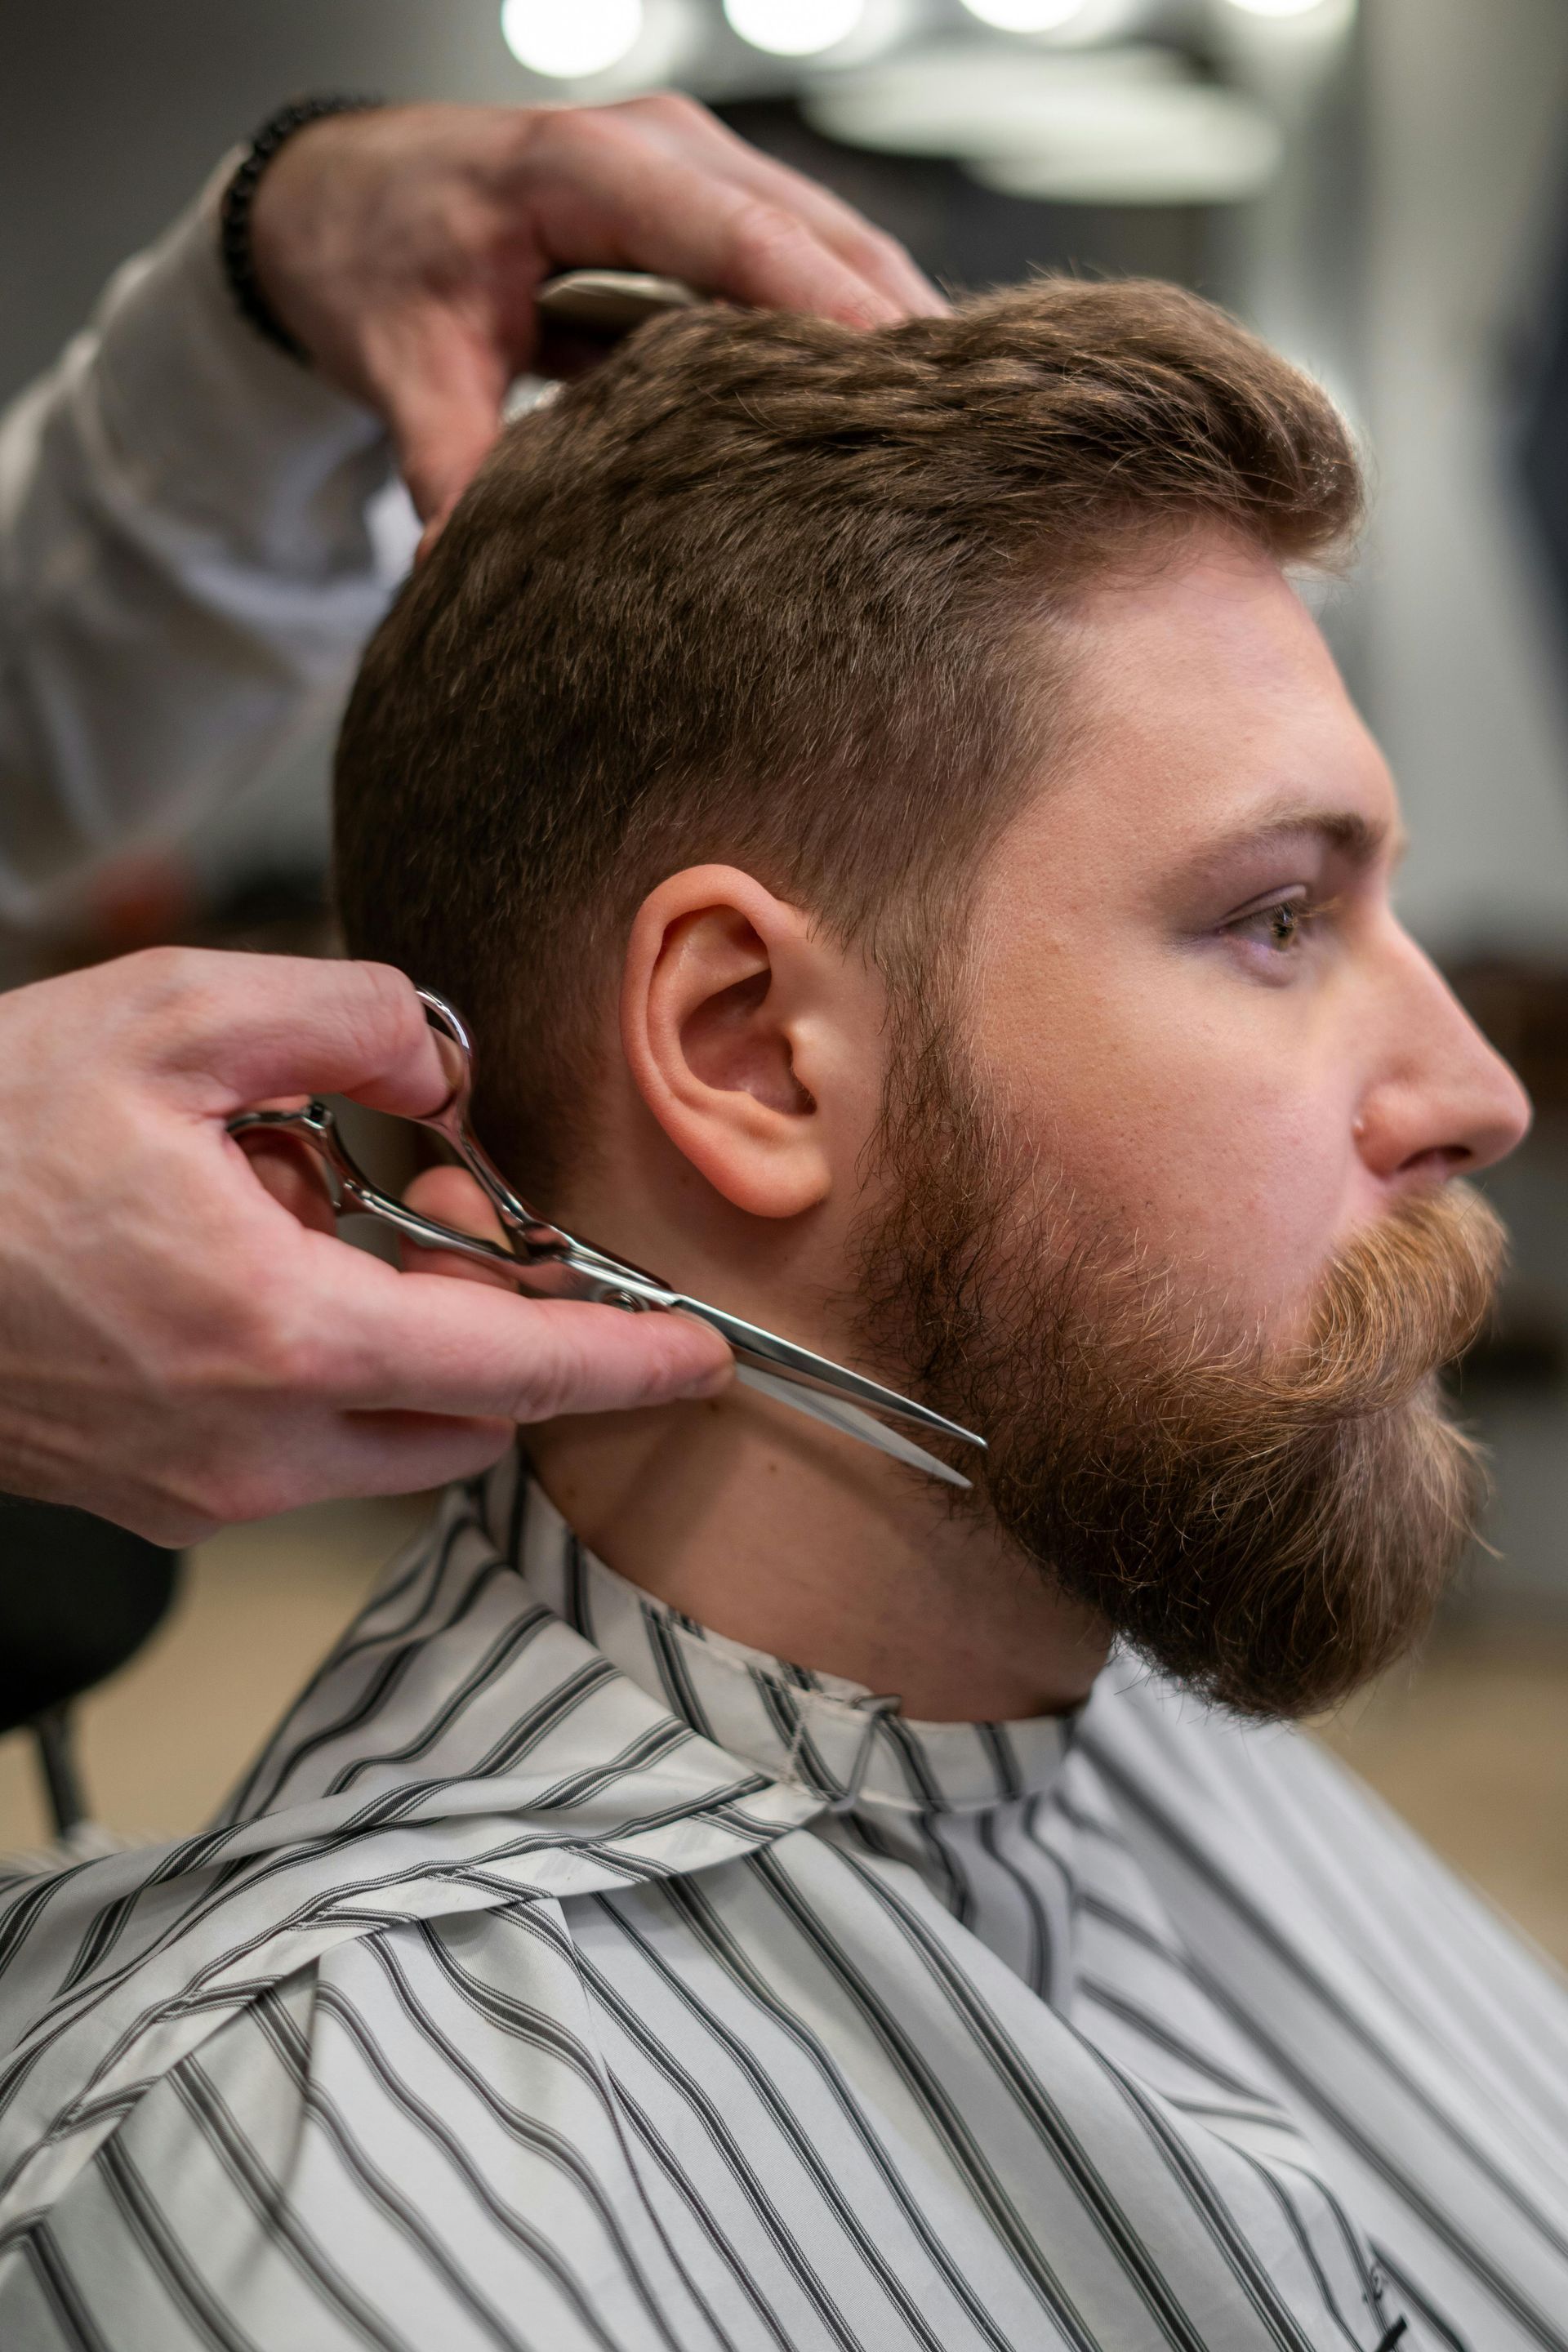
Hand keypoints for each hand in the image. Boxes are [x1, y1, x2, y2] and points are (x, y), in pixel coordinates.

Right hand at [0, 950, 730, 1543]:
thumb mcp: (170, 1017)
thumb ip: (348, 1020)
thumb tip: (446, 1070)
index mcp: (280, 1336)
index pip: (513, 1373)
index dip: (625, 1363)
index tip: (700, 1356)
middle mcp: (251, 1448)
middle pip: (463, 1417)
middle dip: (495, 1320)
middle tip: (453, 1204)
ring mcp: (200, 1492)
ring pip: (384, 1440)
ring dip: (402, 1342)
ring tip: (303, 1210)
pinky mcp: (158, 1501)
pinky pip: (301, 1450)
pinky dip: (323, 1368)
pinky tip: (237, 1262)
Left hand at [247, 95, 941, 524]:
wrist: (335, 199)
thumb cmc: (372, 258)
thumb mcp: (400, 364)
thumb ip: (446, 463)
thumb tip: (457, 571)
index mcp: (585, 164)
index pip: (739, 237)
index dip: (828, 307)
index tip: (902, 380)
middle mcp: (658, 147)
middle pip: (814, 230)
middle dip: (894, 323)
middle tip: (968, 425)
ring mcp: (689, 168)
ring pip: (826, 239)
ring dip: (885, 325)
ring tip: (953, 424)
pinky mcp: (700, 206)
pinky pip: (798, 256)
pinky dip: (843, 321)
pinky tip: (884, 404)